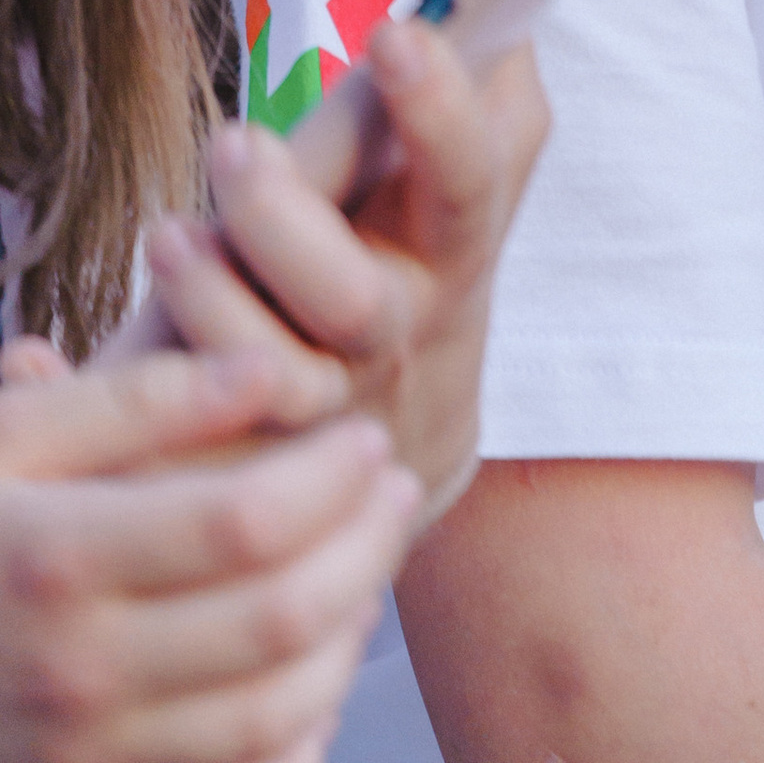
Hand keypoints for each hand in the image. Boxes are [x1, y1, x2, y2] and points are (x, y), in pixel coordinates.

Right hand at [0, 343, 413, 762]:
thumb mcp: (11, 443)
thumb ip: (137, 401)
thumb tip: (267, 370)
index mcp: (55, 561)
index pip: (244, 522)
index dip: (330, 476)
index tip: (364, 433)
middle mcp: (75, 670)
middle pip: (280, 616)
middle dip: (366, 543)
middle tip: (393, 484)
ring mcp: (87, 751)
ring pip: (279, 707)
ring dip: (350, 629)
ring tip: (368, 557)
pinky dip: (305, 719)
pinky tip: (320, 651)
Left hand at [141, 0, 547, 524]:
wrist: (405, 396)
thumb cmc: (414, 208)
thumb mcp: (443, 109)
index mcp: (461, 222)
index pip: (474, 166)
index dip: (440, 103)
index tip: (397, 29)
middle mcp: (403, 313)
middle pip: (356, 297)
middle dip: (285, 221)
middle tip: (235, 144)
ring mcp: (331, 388)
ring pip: (275, 365)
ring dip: (215, 293)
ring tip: (174, 230)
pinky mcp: (263, 430)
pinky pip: (214, 406)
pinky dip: (174, 341)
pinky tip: (162, 265)